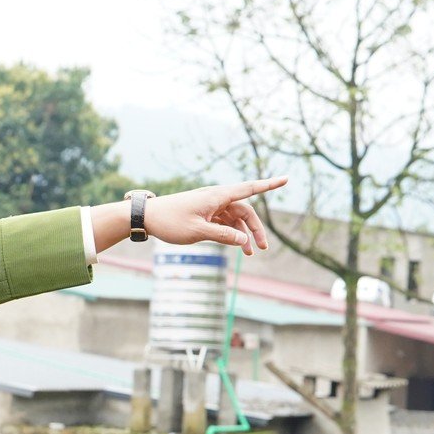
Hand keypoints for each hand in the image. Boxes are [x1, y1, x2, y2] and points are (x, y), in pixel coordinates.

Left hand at [95, 177, 283, 255]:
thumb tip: (244, 240)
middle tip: (262, 248)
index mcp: (217, 196)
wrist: (147, 217)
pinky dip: (231, 233)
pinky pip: (224, 222)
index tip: (286, 179)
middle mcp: (216, 198)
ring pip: (235, 218)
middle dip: (255, 228)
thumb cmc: (170, 222)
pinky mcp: (204, 214)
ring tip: (250, 254)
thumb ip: (223, 236)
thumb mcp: (198, 232)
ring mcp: (210, 206)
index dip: (269, 185)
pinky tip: (237, 247)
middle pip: (244, 210)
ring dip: (243, 234)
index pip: (249, 189)